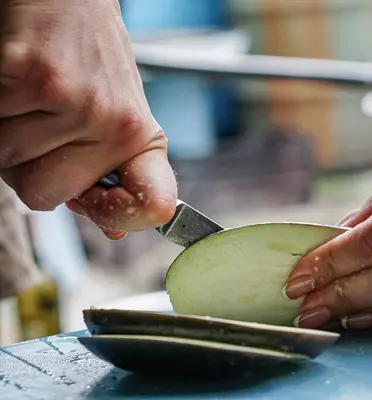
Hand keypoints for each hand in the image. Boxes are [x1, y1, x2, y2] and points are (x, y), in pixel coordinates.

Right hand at [0, 0, 176, 237]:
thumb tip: (111, 227)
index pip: (153, 203)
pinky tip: (14, 81)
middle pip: (42, 195)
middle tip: (43, 118)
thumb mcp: (115, 115)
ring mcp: (78, 101)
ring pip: (7, 162)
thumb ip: (108, 171)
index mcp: (140, 138)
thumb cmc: (86, 60)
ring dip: (5, 133)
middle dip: (29, 164)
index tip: (108, 212)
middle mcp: (117, 123)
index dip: (126, 215)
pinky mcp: (33, 76)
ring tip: (29, 95)